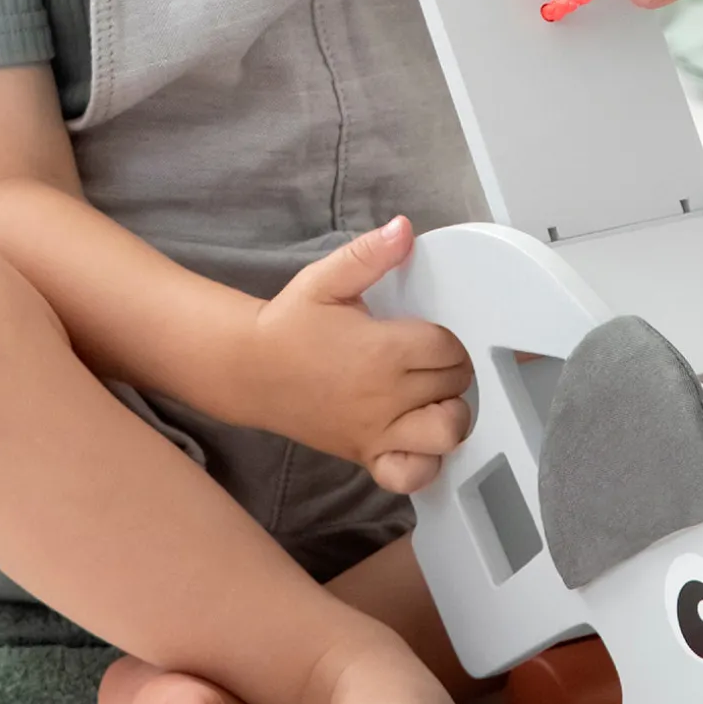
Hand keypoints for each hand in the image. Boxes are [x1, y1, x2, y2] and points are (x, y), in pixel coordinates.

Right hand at [240, 217, 472, 494]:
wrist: (247, 370)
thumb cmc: (288, 326)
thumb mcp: (326, 279)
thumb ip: (370, 255)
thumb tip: (404, 229)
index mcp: (382, 350)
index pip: (450, 347)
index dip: (449, 340)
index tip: (430, 337)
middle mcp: (385, 394)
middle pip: (455, 385)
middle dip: (452, 371)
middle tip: (430, 362)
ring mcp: (377, 430)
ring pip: (446, 432)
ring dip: (451, 414)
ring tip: (433, 398)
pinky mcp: (366, 454)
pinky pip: (411, 475)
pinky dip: (425, 463)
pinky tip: (419, 439)